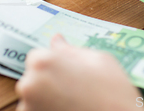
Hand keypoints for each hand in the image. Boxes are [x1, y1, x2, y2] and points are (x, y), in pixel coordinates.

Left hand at [16, 35, 141, 110]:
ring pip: (34, 98)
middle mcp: (30, 85)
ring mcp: (29, 108)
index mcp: (43, 62)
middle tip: (75, 88)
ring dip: (48, 98)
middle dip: (49, 80)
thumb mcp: (99, 60)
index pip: (37, 56)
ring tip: (74, 102)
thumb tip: (57, 40)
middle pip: (33, 77)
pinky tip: (70, 110)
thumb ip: (71, 50)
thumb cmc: (113, 93)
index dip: (55, 63)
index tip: (68, 71)